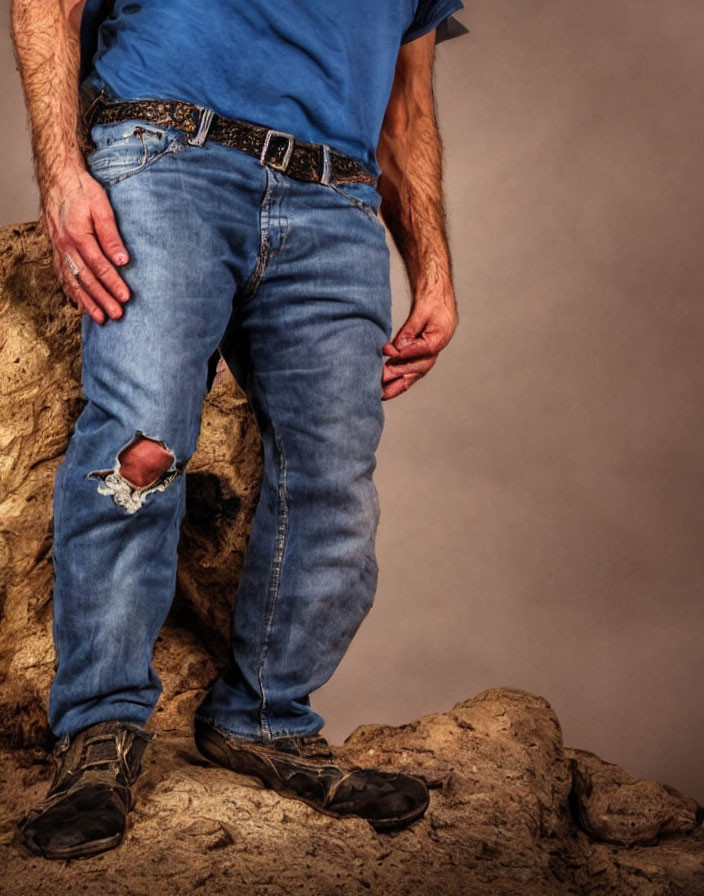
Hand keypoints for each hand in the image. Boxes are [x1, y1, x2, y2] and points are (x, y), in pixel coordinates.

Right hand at [42, 166, 130, 324]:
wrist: (59, 180)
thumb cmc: (83, 191)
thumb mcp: (101, 207)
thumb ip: (111, 236)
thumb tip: (123, 261)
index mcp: (78, 236)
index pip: (100, 266)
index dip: (113, 284)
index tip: (126, 297)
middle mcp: (65, 247)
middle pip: (87, 279)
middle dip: (103, 299)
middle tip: (117, 314)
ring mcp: (59, 250)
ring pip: (74, 282)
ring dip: (88, 302)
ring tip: (101, 318)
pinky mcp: (57, 251)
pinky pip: (64, 277)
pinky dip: (73, 293)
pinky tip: (82, 304)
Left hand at [381, 290, 457, 399]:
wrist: (436, 297)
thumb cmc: (432, 302)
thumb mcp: (421, 311)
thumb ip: (409, 331)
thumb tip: (397, 348)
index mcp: (439, 340)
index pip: (423, 352)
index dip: (406, 354)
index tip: (390, 353)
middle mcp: (432, 352)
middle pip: (416, 370)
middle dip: (397, 377)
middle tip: (380, 380)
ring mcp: (424, 356)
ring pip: (410, 375)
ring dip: (394, 383)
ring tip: (378, 390)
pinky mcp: (414, 356)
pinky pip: (405, 371)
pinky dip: (394, 378)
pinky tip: (382, 383)